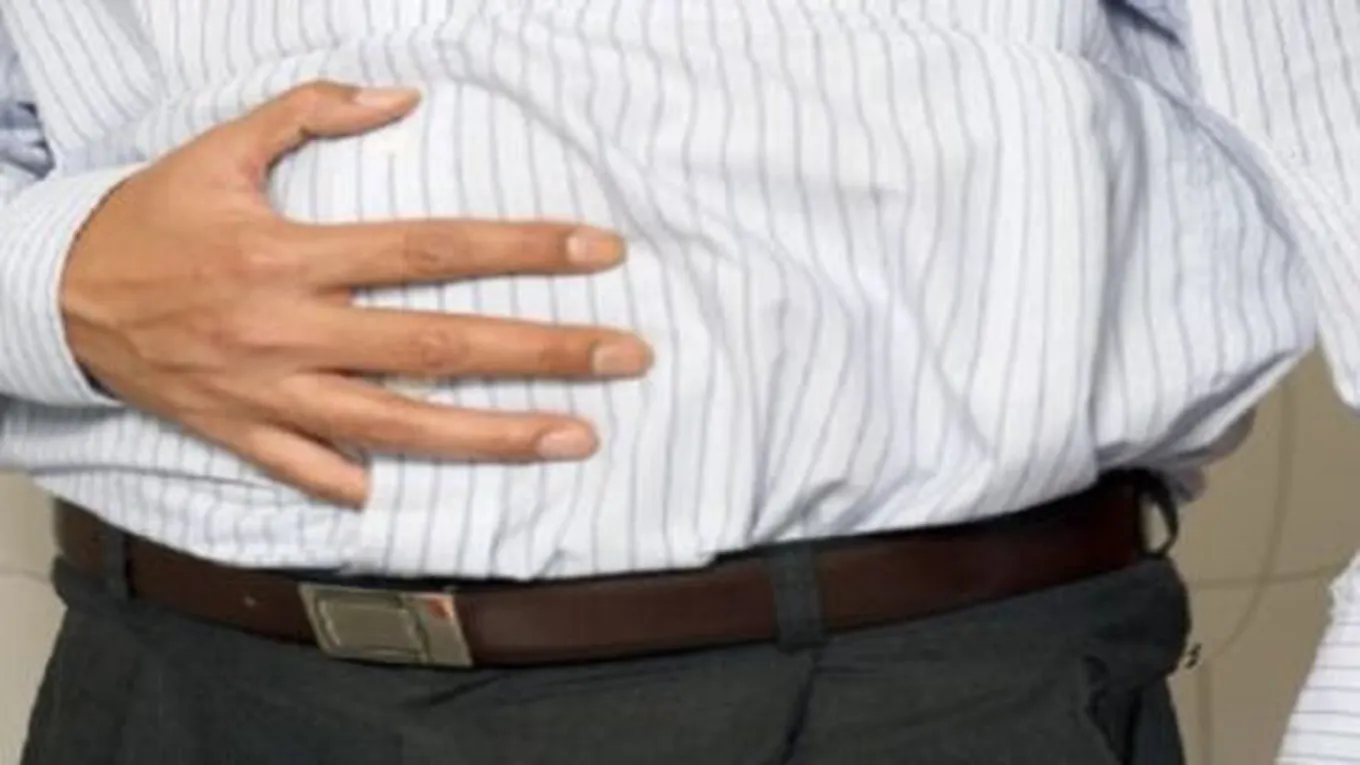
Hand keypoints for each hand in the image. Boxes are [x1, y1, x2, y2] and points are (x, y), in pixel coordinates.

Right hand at [60, 81, 651, 506]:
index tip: (598, 251)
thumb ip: (310, 112)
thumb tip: (401, 99)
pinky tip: (410, 489)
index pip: (432, 250)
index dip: (521, 247)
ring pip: (399, 424)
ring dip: (493, 435)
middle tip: (626, 356)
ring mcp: (270, 393)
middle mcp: (292, 329)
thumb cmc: (150, 219)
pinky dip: (354, 480)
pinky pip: (307, 471)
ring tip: (575, 438)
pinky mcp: (240, 434)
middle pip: (439, 343)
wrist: (54, 295)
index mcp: (293, 254)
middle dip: (542, 350)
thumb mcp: (220, 149)